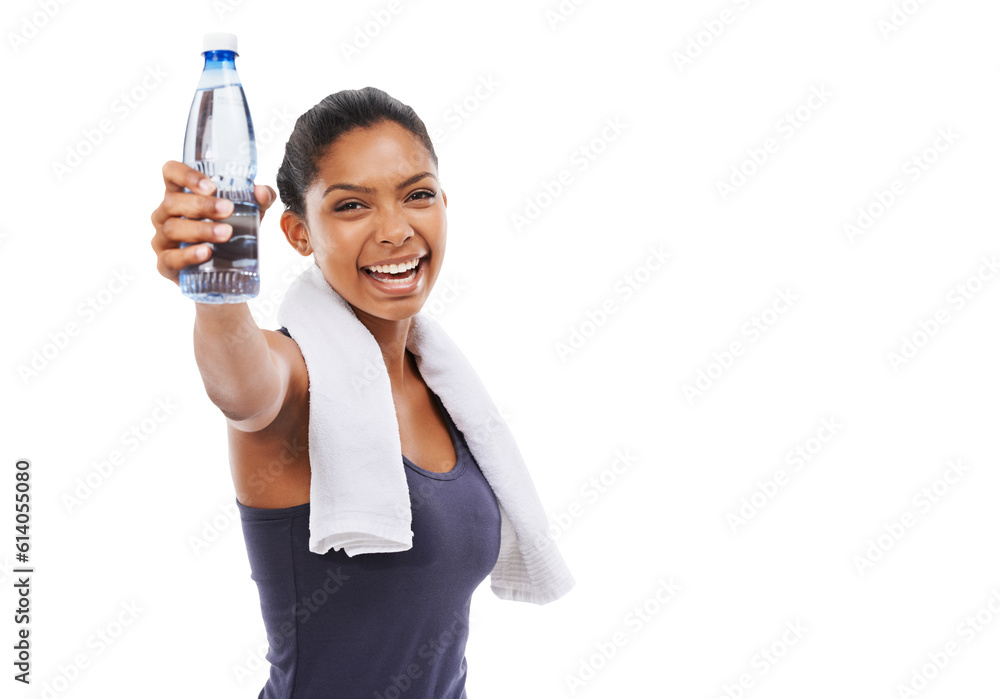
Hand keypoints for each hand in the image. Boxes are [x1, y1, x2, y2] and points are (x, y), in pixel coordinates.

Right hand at [150, 160, 276, 285]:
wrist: (225, 275)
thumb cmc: (229, 236)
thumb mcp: (247, 215)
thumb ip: (258, 201)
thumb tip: (262, 192)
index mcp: (181, 195)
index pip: (171, 173)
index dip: (185, 175)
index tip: (211, 186)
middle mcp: (166, 214)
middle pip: (173, 202)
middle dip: (201, 205)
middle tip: (227, 209)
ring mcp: (162, 239)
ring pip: (172, 228)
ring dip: (200, 229)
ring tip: (226, 233)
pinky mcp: (165, 264)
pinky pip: (170, 259)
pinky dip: (189, 255)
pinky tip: (206, 252)